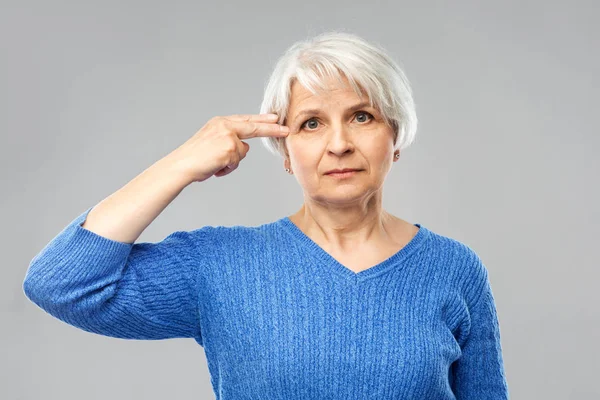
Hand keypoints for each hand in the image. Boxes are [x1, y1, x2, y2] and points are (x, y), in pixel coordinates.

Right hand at [169, 114, 288, 182]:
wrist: (181, 165)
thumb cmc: (195, 158)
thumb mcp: (213, 143)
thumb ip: (230, 141)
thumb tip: (245, 148)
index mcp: (220, 122)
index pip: (246, 120)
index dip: (261, 120)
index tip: (275, 118)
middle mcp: (225, 126)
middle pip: (254, 127)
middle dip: (271, 129)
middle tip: (286, 129)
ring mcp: (228, 136)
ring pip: (242, 153)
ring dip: (231, 163)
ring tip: (214, 164)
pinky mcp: (230, 148)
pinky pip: (236, 162)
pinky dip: (226, 169)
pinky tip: (214, 168)